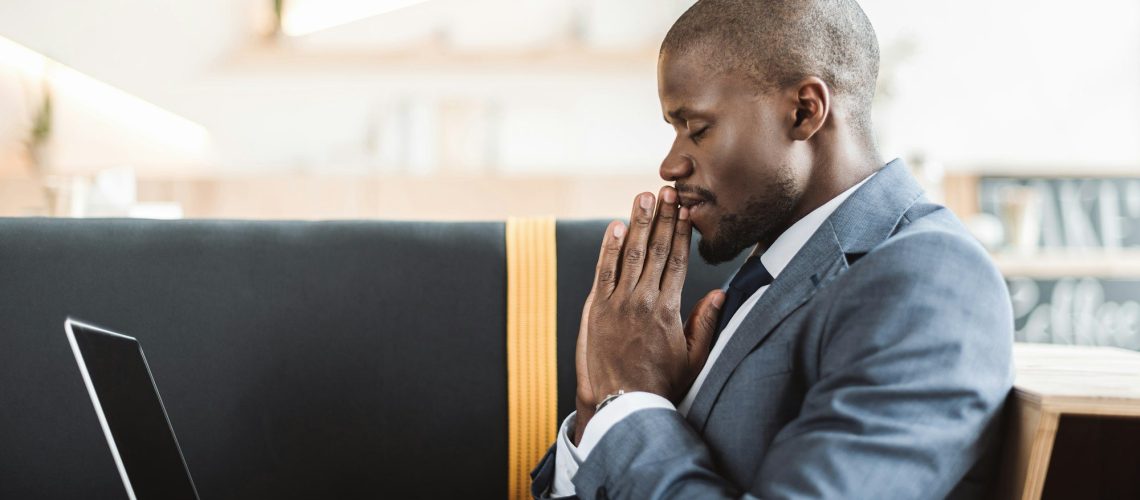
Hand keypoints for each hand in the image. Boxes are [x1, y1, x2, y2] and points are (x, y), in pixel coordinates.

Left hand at [573, 187, 724, 442]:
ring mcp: (617, 303)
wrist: (621, 404)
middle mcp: (642, 301)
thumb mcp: (694, 358)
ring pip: (629, 254)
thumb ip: (706, 323)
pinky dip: (608, 248)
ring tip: (643, 197)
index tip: (685, 210)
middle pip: (654, 250)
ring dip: (636, 223)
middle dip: (661, 218)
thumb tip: (719, 292)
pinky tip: (614, 226)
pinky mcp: (597, 309)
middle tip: (666, 190)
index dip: (681, 232)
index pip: (676, 261)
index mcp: (668, 310)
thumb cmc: (661, 385)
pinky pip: (603, 272)